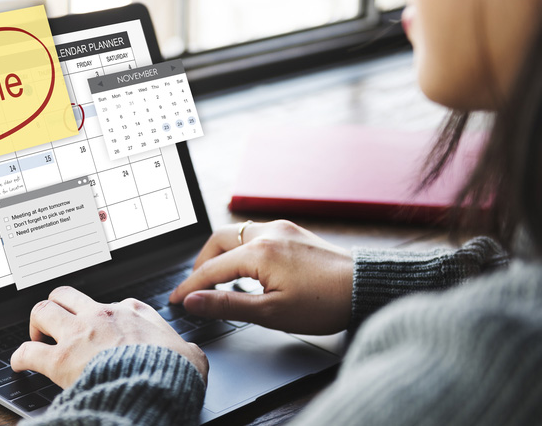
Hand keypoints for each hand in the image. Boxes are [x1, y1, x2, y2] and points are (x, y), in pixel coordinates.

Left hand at [11, 286, 208, 388]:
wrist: (156, 386)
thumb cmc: (173, 371)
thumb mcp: (190, 354)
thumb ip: (186, 349)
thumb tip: (191, 354)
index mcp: (133, 312)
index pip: (111, 303)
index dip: (102, 316)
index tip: (100, 328)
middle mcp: (102, 315)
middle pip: (67, 295)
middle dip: (58, 306)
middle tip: (57, 323)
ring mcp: (79, 334)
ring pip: (43, 310)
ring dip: (37, 324)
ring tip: (37, 337)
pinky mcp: (60, 359)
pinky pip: (28, 351)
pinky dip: (20, 356)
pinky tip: (19, 363)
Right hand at [169, 220, 352, 334]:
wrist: (365, 287)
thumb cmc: (324, 303)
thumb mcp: (270, 313)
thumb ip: (227, 304)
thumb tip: (194, 301)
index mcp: (259, 251)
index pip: (211, 269)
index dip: (190, 286)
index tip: (176, 300)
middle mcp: (268, 232)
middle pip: (219, 240)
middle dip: (202, 262)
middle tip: (196, 287)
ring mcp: (282, 229)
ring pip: (237, 233)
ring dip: (222, 253)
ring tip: (218, 279)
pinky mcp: (293, 232)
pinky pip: (256, 234)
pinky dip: (241, 249)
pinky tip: (246, 268)